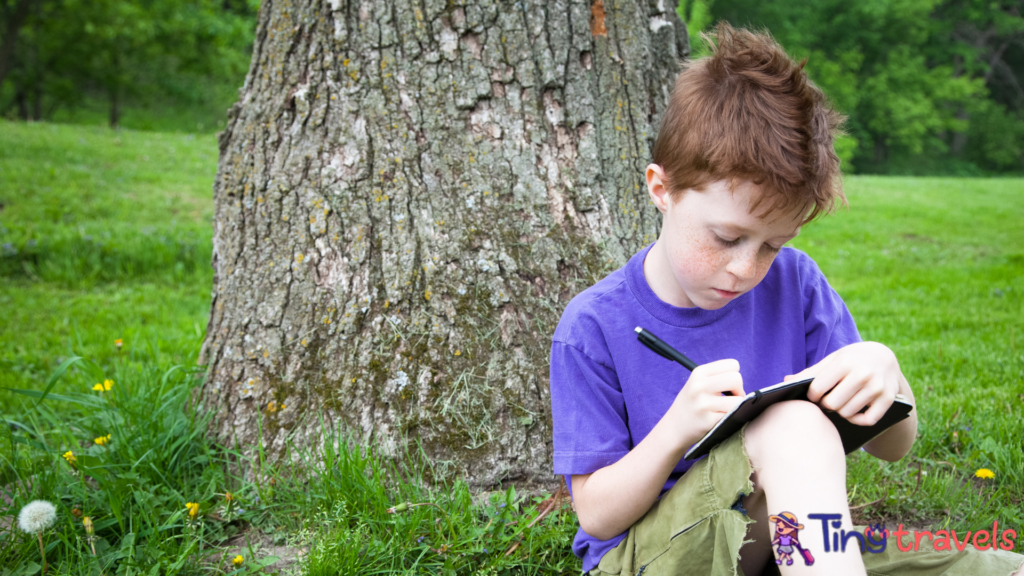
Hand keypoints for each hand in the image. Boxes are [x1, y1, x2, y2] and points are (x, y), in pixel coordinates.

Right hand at [666, 359, 745, 447]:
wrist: (673, 429)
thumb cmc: (691, 405)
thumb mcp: (697, 383)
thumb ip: (717, 377)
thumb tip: (742, 384)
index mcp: (698, 372)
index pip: (733, 365)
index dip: (734, 376)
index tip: (727, 388)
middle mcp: (699, 385)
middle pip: (737, 378)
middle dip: (739, 390)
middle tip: (730, 399)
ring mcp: (704, 403)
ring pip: (739, 399)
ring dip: (737, 406)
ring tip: (725, 410)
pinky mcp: (709, 420)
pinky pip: (734, 414)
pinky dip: (732, 417)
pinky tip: (721, 420)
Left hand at [784, 342, 901, 425]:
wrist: (884, 357)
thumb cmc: (851, 359)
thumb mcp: (832, 359)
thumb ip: (811, 372)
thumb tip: (786, 380)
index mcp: (845, 362)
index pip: (817, 388)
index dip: (812, 395)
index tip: (814, 395)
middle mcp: (862, 374)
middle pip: (832, 404)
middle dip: (826, 405)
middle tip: (828, 401)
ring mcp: (877, 388)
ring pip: (847, 413)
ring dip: (840, 412)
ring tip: (840, 404)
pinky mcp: (888, 400)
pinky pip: (867, 420)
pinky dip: (857, 420)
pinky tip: (853, 413)